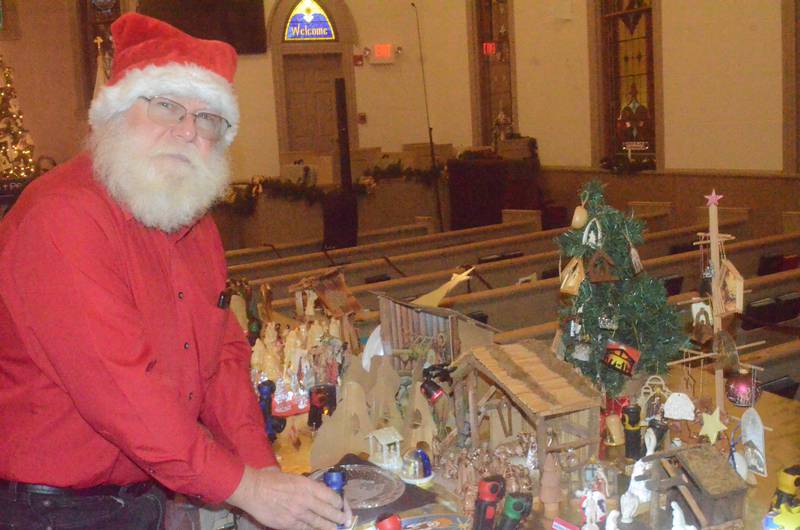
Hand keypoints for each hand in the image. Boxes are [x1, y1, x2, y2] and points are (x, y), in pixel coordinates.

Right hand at [227, 466, 351, 529]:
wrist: (254, 490)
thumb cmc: (273, 481)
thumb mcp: (295, 478)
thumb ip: (308, 487)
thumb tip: (320, 493)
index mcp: (308, 486)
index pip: (331, 496)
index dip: (339, 502)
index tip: (341, 505)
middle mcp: (306, 500)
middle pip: (329, 511)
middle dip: (339, 517)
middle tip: (345, 520)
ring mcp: (298, 513)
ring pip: (319, 523)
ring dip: (330, 527)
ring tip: (337, 528)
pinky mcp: (288, 524)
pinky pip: (305, 529)